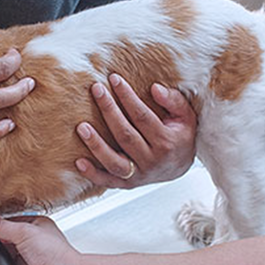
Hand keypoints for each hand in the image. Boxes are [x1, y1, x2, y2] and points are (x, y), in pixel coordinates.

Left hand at [75, 74, 196, 187]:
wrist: (179, 168)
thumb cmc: (179, 137)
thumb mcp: (186, 117)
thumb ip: (173, 101)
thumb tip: (155, 88)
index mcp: (166, 142)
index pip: (142, 116)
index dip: (127, 97)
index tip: (114, 79)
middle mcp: (151, 160)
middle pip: (125, 135)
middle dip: (109, 111)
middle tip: (97, 90)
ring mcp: (138, 175)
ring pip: (114, 161)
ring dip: (96, 145)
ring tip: (81, 127)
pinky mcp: (126, 185)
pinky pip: (107, 181)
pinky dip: (92, 174)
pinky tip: (79, 161)